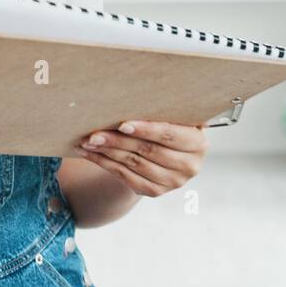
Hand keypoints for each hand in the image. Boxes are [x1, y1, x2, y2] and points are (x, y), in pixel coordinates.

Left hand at [75, 120, 207, 196]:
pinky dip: (105, 164)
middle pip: (148, 151)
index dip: (147, 129)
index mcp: (197, 143)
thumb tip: (134, 94)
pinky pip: (126, 177)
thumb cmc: (168, 123)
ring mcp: (172, 181)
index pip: (169, 135)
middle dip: (118, 141)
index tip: (122, 124)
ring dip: (107, 152)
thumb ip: (164, 108)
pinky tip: (91, 154)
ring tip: (87, 141)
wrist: (165, 151)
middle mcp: (189, 166)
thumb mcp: (174, 115)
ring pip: (134, 164)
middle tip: (94, 133)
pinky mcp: (155, 191)